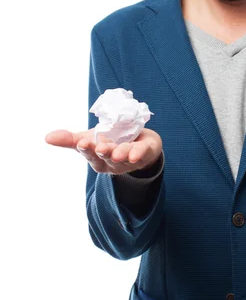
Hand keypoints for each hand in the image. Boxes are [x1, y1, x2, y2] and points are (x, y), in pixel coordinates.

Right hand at [45, 127, 162, 174]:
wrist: (140, 142)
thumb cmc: (110, 142)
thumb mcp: (89, 139)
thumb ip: (70, 139)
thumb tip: (47, 137)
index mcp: (97, 159)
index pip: (89, 154)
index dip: (86, 149)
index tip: (83, 142)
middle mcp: (112, 162)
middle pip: (106, 158)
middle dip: (102, 153)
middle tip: (99, 147)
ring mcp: (128, 160)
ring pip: (123, 157)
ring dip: (120, 154)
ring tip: (117, 152)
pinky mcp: (145, 153)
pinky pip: (142, 154)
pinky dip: (139, 154)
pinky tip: (135, 154)